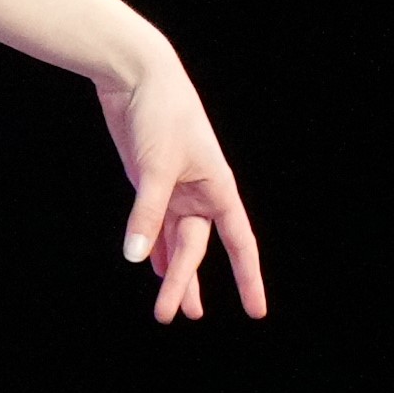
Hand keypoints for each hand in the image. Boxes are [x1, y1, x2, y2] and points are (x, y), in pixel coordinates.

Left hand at [104, 51, 266, 325]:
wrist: (137, 75)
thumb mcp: (154, 167)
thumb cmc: (160, 114)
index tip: (256, 311)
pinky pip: (155, 225)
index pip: (239, 243)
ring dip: (172, 273)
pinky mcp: (149, 182)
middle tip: (168, 317)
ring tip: (172, 310)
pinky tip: (153, 268)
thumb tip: (137, 258)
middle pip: (195, 249)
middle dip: (184, 283)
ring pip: (175, 242)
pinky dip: (154, 248)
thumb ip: (146, 213)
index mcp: (218, 188)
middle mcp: (200, 193)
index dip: (248, 278)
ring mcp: (174, 189)